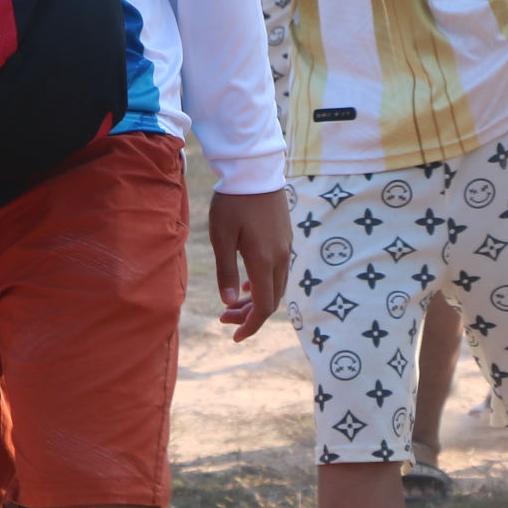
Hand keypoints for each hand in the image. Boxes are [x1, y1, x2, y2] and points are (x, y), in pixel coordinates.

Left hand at [209, 187, 291, 339]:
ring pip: (276, 286)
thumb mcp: (222, 237)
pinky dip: (264, 285)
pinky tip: (248, 284)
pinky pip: (278, 271)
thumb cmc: (232, 203)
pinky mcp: (285, 238)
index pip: (264, 307)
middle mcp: (280, 258)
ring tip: (233, 304)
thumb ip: (226, 272)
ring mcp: (285, 248)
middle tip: (224, 319)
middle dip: (249, 316)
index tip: (234, 337)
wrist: (254, 170)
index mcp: (264, 261)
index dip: (250, 326)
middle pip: (271, 300)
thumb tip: (229, 303)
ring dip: (256, 300)